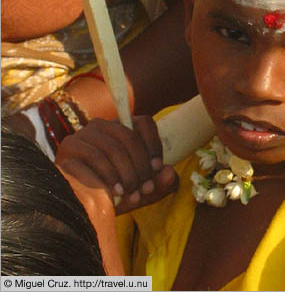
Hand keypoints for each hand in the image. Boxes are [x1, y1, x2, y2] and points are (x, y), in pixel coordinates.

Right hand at [56, 115, 176, 214]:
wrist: (78, 208)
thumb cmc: (114, 195)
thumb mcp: (140, 191)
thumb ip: (159, 183)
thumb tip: (170, 172)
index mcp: (122, 127)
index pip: (144, 123)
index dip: (154, 144)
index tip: (157, 168)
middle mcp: (102, 125)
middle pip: (129, 137)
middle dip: (141, 166)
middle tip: (146, 189)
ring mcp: (84, 134)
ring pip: (113, 147)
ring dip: (127, 174)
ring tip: (133, 195)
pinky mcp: (69, 147)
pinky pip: (94, 156)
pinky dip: (108, 176)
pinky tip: (115, 192)